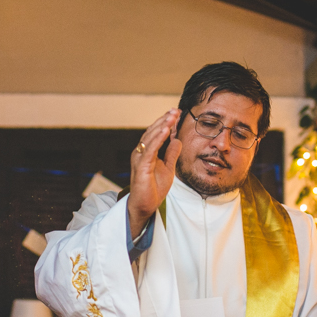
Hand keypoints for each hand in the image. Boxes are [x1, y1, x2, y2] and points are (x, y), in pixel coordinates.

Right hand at [128, 110, 182, 235]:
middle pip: (153, 132)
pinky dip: (158, 138)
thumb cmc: (153, 189)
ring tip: (172, 116)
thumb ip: (171, 154)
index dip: (166, 123)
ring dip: (162, 125)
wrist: (145, 206)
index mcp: (147, 152)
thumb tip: (177, 140)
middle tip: (176, 110)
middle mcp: (141, 152)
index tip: (177, 113)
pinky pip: (150, 149)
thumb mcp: (168, 168)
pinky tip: (166, 130)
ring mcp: (140, 158)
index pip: (157, 133)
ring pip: (151, 137)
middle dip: (165, 120)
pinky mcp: (141, 166)